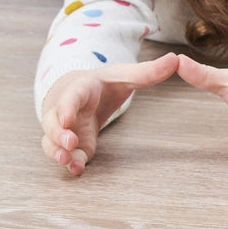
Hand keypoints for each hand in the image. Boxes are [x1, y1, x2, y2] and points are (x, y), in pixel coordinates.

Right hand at [40, 52, 179, 174]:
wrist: (82, 93)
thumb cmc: (105, 84)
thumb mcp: (125, 75)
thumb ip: (148, 71)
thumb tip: (176, 59)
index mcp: (80, 89)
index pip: (70, 96)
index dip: (66, 107)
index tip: (66, 118)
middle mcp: (66, 109)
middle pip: (52, 121)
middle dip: (57, 133)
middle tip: (70, 143)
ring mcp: (65, 129)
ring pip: (51, 141)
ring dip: (57, 152)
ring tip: (69, 161)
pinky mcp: (72, 145)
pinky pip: (62, 154)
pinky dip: (68, 162)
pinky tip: (78, 169)